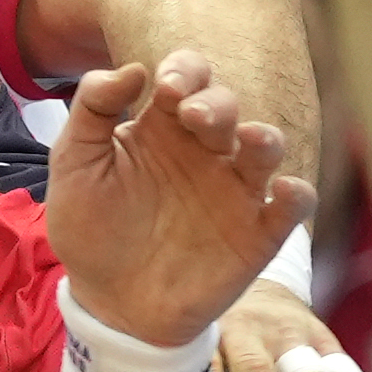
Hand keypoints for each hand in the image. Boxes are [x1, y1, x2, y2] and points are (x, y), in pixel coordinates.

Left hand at [44, 52, 316, 345]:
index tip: (166, 85)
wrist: (107, 304)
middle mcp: (204, 151)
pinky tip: (284, 190)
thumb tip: (132, 67)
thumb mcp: (75, 165)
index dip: (185, 71)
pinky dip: (297, 194)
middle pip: (227, 106)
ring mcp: (233, 190)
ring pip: (267, 147)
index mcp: (162, 127)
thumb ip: (92, 111)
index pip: (187, 79)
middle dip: (215, 102)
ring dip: (263, 137)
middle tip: (192, 114)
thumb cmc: (90, 229)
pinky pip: (292, 205)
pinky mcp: (256, 233)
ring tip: (247, 138)